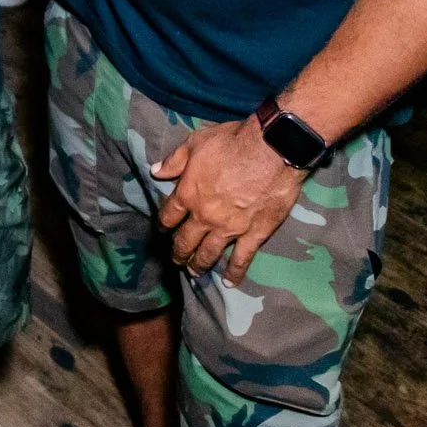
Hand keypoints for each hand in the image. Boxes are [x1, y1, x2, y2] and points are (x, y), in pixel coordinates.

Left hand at [152, 118, 308, 284]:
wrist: (270, 150)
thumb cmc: (231, 143)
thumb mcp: (196, 143)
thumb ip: (174, 161)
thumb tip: (155, 171)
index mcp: (188, 194)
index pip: (169, 215)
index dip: (164, 224)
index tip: (163, 230)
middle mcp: (204, 216)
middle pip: (186, 240)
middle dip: (178, 251)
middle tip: (176, 259)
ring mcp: (229, 229)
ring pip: (208, 253)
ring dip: (198, 264)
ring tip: (193, 272)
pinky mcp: (254, 234)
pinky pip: (241, 259)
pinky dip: (234, 273)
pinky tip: (229, 283)